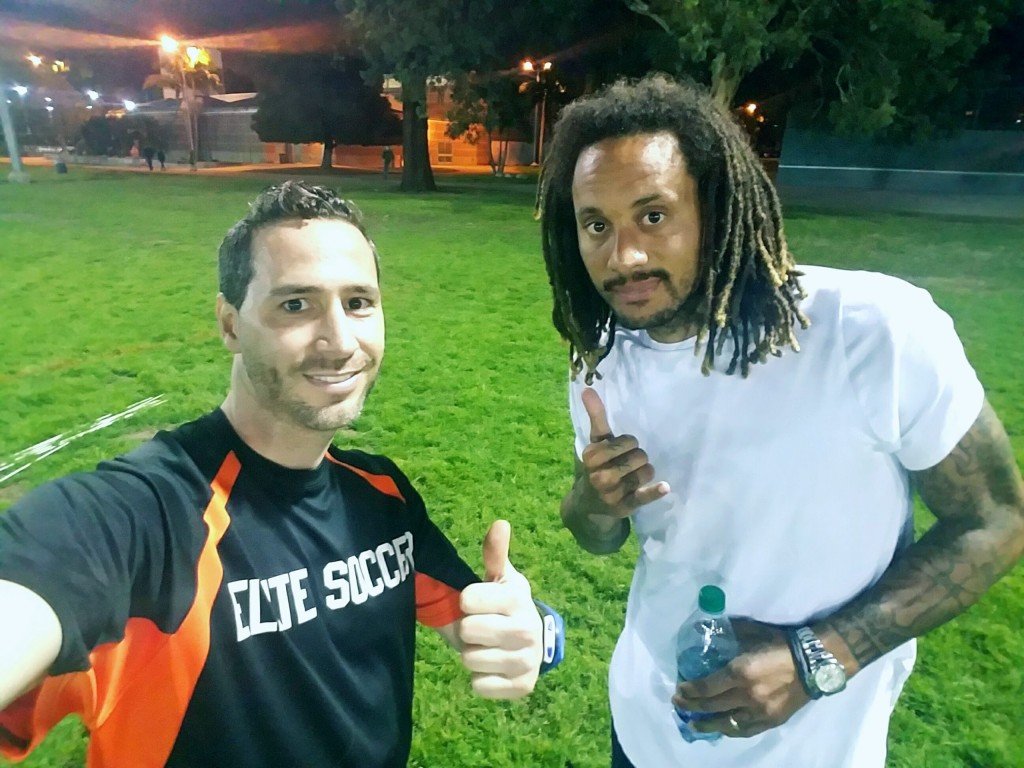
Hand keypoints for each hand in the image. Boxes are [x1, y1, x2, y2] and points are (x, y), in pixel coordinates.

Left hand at [458, 520, 543, 698]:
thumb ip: (495, 553)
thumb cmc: (508, 606)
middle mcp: (527, 630)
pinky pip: (479, 685)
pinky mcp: (523, 687)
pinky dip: (480, 679)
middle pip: (467, 631)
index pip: (467, 599)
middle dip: (468, 630)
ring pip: (469, 660)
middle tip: (481, 627)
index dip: (466, 601)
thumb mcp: (501, 578)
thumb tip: (500, 523)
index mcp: (518, 599)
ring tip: (487, 646)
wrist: (532, 643)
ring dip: (472, 654)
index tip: (477, 602)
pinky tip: (493, 667)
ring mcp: (526, 660)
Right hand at [579, 388, 669, 516]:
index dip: (628, 443)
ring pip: (646, 472)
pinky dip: (654, 491)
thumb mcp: (595, 442)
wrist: (589, 504)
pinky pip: (643, 496)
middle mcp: (600, 475)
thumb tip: (588, 388)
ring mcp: (612, 493)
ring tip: (633, 476)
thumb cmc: (596, 466)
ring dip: (644, 472)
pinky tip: (664, 487)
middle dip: (637, 457)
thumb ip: (596, 416)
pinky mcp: (624, 507)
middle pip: (639, 456)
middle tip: (627, 464)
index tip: (621, 449)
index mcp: (591, 456)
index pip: (627, 441)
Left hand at [672, 619, 809, 737]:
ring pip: (727, 723)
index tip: (679, 691)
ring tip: (693, 723)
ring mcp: (760, 711)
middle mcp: (748, 695)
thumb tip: (708, 628)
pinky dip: (730, 730)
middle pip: (712, 706)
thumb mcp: (752, 633)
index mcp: (741, 672)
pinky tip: (721, 728)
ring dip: (707, 724)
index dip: (689, 691)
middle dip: (691, 706)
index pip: (706, 687)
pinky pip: (745, 731)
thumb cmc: (780, 643)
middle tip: (678, 704)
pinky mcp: (771, 721)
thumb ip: (730, 633)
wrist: (813, 663)